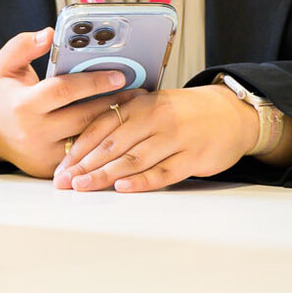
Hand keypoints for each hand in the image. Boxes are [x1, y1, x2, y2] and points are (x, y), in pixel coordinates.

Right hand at [0, 29, 136, 176]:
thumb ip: (23, 46)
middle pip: (84, 117)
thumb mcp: (4, 66)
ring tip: (135, 109)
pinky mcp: (53, 168)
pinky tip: (118, 129)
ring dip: (114, 125)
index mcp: (24, 104)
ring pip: (89, 140)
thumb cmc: (4, 96)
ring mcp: (45, 153)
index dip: (93, 82)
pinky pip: (85, 155)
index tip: (120, 75)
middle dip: (114, 104)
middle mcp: (34, 132)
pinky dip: (104, 142)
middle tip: (139, 92)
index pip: (63, 91)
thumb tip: (49, 34)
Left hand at [54, 83, 259, 192]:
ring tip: (84, 186)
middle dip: (84, 165)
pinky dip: (141, 181)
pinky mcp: (192, 157)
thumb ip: (123, 119)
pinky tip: (123, 187)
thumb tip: (84, 144)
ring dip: (105, 175)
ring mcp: (174, 138)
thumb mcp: (151, 106)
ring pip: (133, 159)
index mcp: (139, 105)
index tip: (61, 166)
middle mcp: (154, 119)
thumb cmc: (184, 113)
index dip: (78, 148)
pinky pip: (163, 171)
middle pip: (112, 145)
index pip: (100, 126)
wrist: (230, 113)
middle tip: (64, 182)